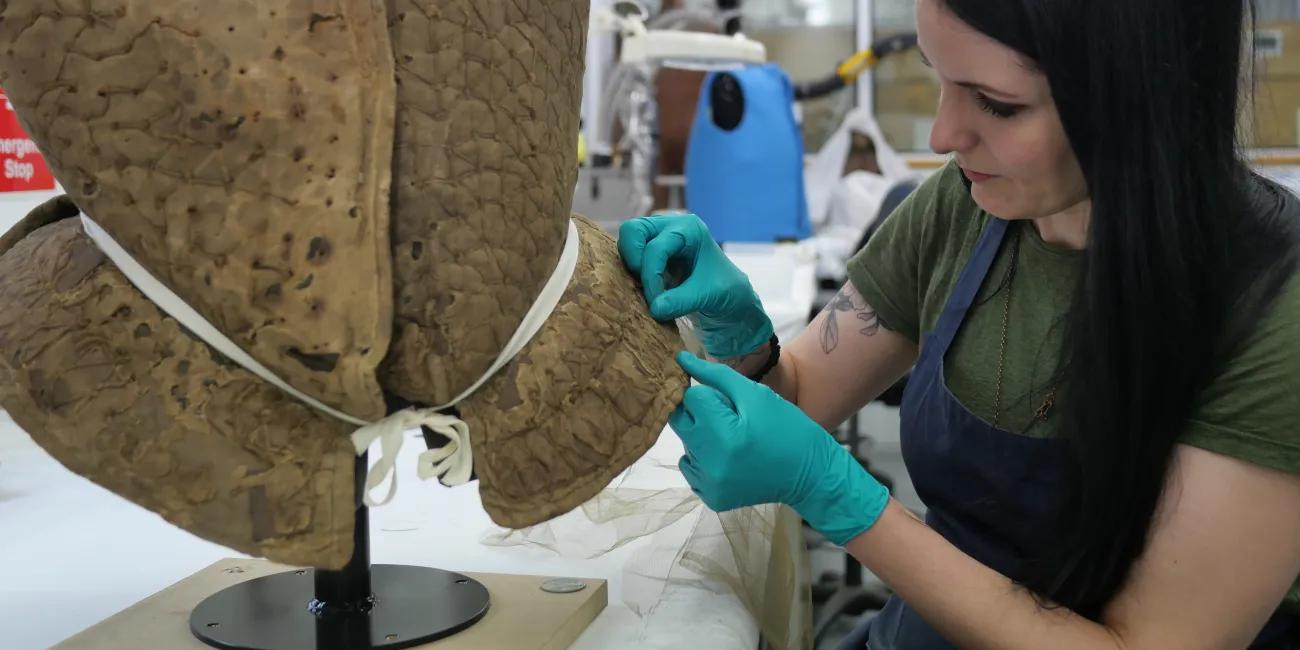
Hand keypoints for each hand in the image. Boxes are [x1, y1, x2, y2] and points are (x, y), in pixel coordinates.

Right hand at [618, 214, 773, 358]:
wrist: (731, 301)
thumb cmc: (726, 292)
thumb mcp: (707, 296)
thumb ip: (680, 301)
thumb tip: (654, 308)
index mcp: (689, 229)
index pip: (656, 247)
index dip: (651, 276)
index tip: (656, 303)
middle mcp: (670, 226)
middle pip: (633, 230)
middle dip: (633, 260)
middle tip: (643, 285)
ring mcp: (658, 238)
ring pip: (627, 242)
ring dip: (632, 268)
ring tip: (648, 290)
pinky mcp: (650, 254)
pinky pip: (629, 257)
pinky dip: (632, 274)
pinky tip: (647, 291)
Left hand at [670, 352, 889, 545]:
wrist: (811, 475)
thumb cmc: (788, 429)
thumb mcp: (757, 396)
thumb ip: (717, 376)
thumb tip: (681, 359)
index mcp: (724, 434)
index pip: (691, 398)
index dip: (709, 394)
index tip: (730, 403)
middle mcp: (711, 463)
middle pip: (680, 422)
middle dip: (700, 414)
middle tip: (728, 419)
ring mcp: (709, 485)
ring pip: (685, 445)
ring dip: (702, 437)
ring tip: (734, 441)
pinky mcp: (712, 498)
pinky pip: (692, 469)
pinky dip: (705, 460)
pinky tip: (730, 459)